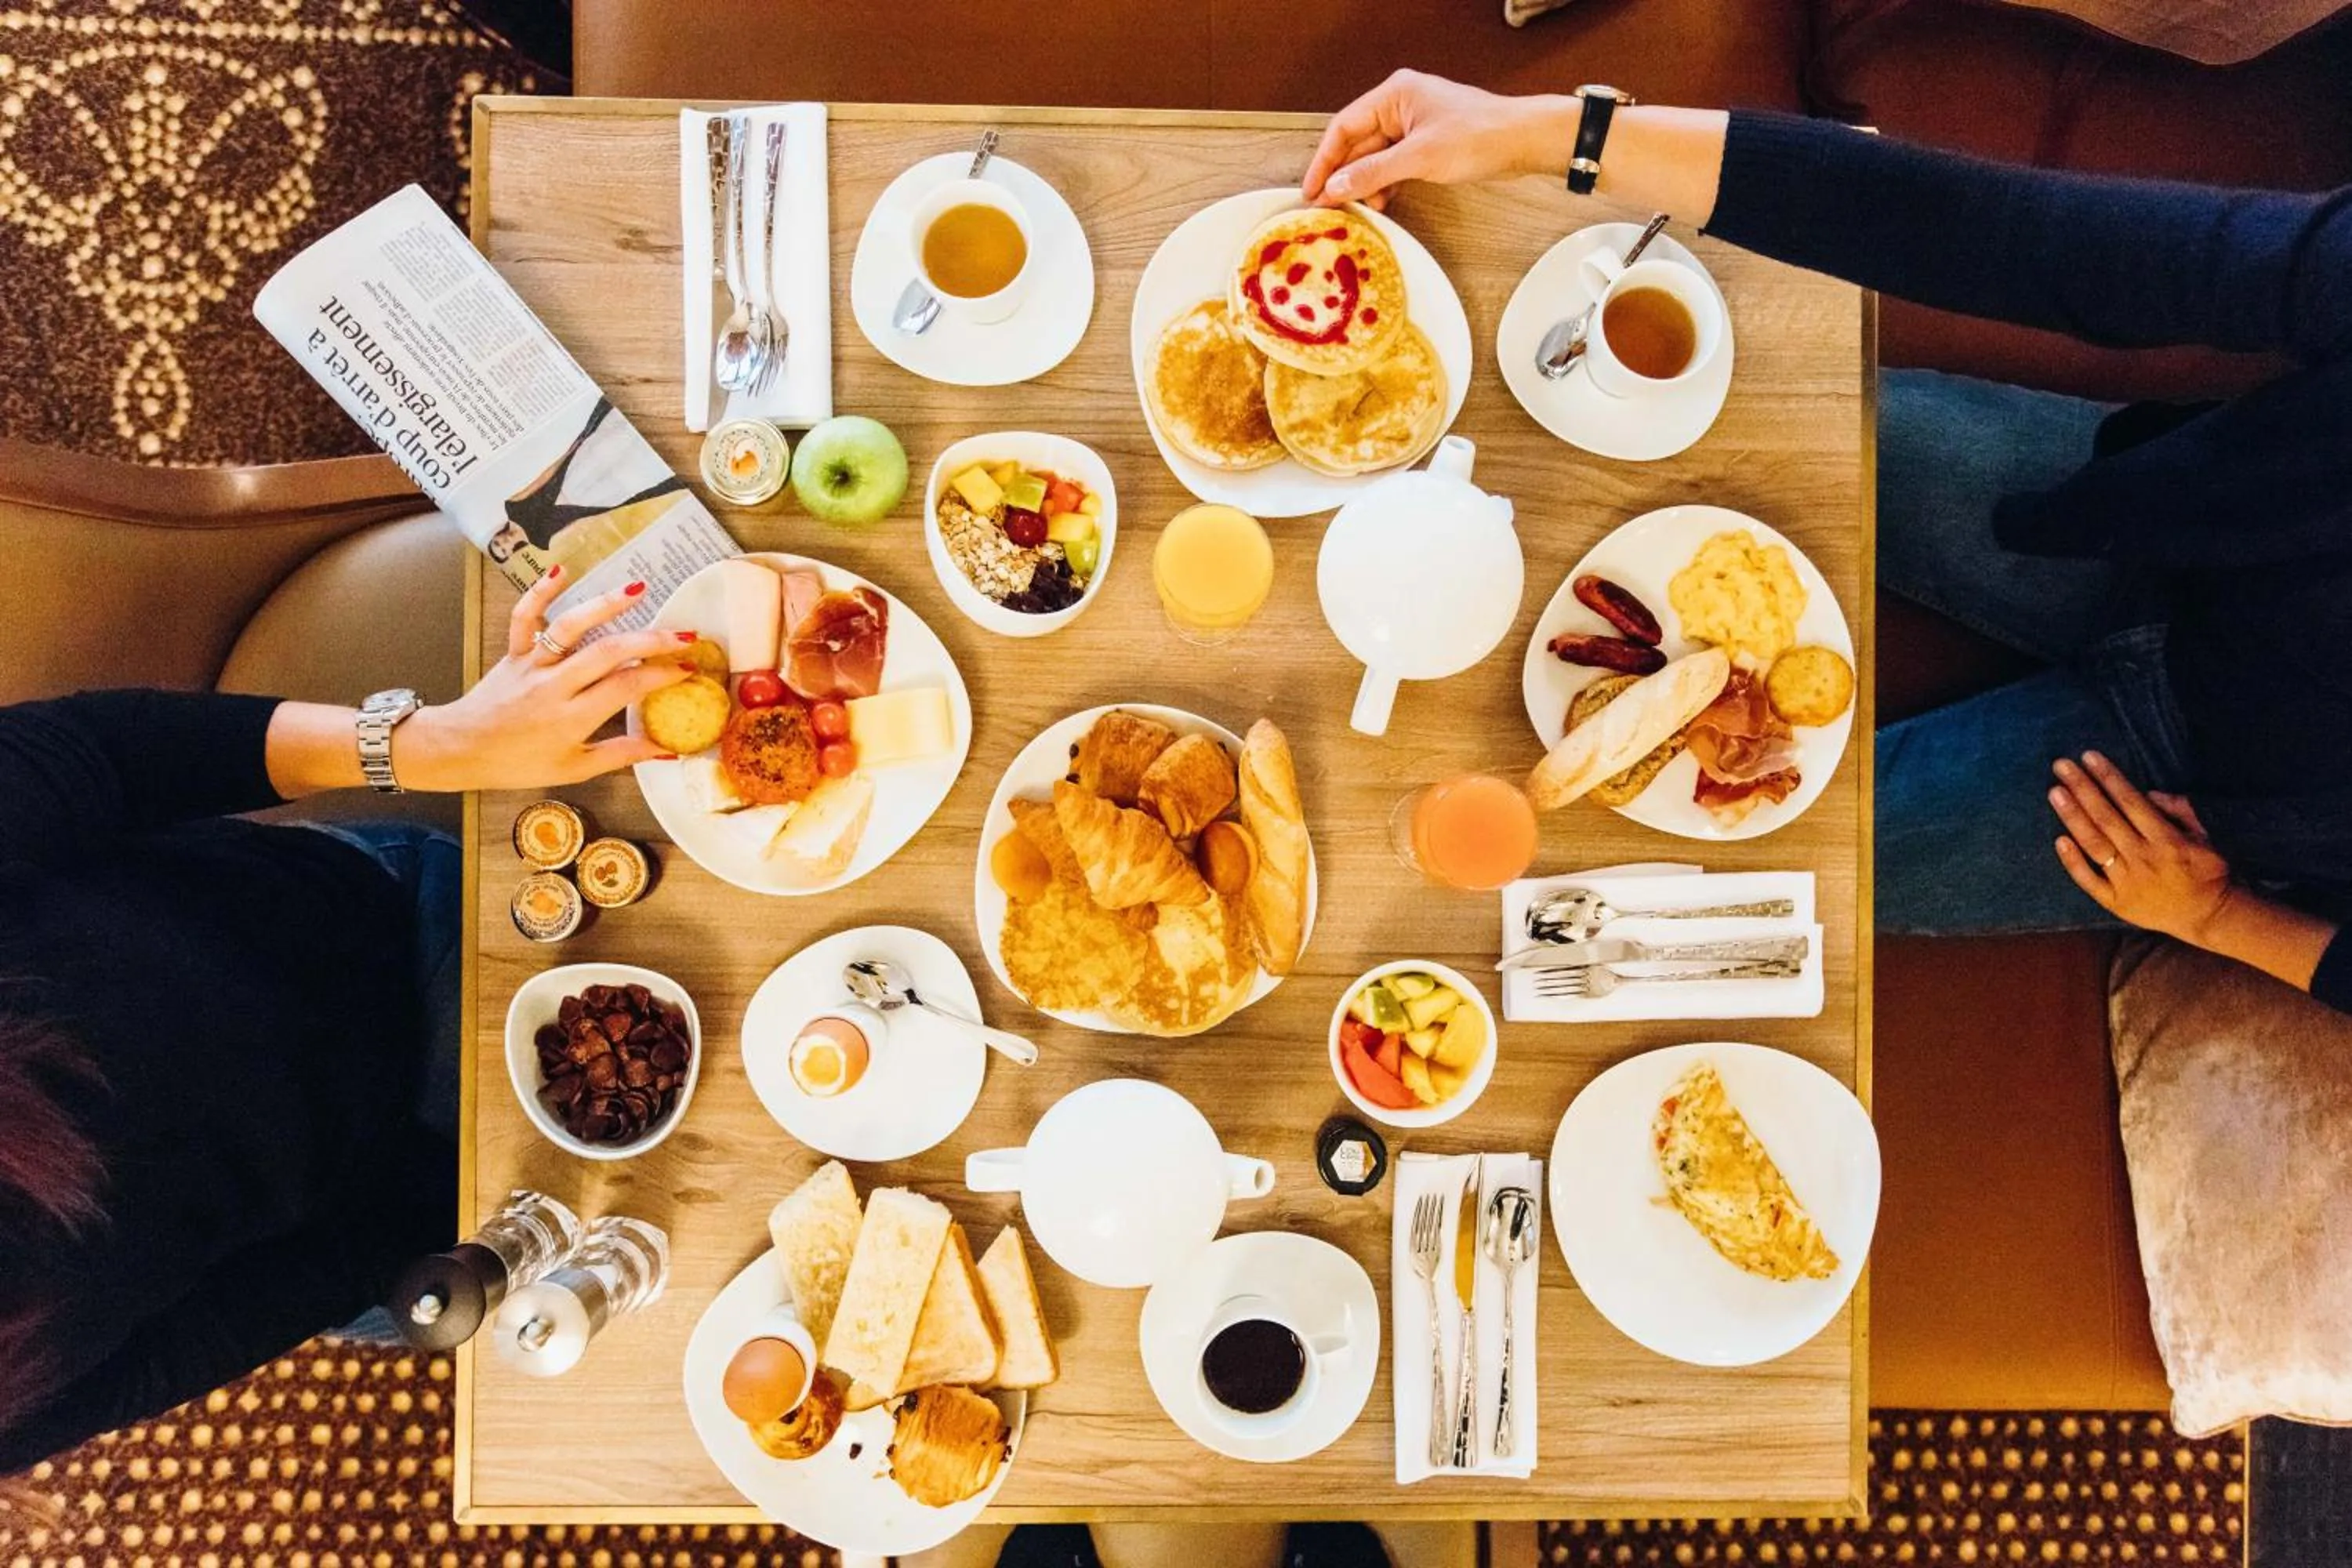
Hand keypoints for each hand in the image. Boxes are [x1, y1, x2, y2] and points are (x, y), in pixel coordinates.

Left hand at [397, 569, 694, 792]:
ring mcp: (532, 664)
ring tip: (638, 589)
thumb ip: (620, 755)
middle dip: (651, 640)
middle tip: (683, 634)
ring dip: (605, 605)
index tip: (687, 670)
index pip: (626, 687)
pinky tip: (562, 571)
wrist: (460, 749)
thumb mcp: (573, 769)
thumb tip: (665, 750)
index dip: (661, 675)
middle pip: (608, 652)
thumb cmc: (517, 764)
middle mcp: (554, 686)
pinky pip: (525, 616)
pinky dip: (540, 591)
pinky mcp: (514, 652)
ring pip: (570, 627)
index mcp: (571, 718)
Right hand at [1302, 71, 1573, 209]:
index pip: (1344, 127)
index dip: (1324, 161)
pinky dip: (1385, 184)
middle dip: (1343, 176)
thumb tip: (1335, 188)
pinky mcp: (1427, 144)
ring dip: (1365, 184)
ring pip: (1375, 157)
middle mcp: (1399, 106)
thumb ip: (1374, 172)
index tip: (1311, 191)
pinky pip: (1394, 165)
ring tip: (1356, 210)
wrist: (1524, 141)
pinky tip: (1381, 204)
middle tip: (1326, 208)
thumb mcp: (1420, 157)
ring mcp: (1413, 125)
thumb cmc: (1479, 137)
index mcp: (1394, 95)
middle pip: (1357, 143)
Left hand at [2047, 751, 2234, 943]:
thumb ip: (2182, 811)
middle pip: (2106, 817)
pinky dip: (2073, 861)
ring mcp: (2127, 882)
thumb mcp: (2206, 837)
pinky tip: (2058, 840)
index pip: (2130, 801)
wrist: (2212, 917)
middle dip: (2083, 788)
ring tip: (2055, 792)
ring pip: (2094, 845)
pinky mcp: (2117, 903)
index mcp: (2167, 840)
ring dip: (2072, 817)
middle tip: (2061, 765)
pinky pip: (2089, 881)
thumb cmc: (2210, 872)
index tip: (2089, 756)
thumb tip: (2149, 792)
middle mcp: (2143, 858)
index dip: (2108, 777)